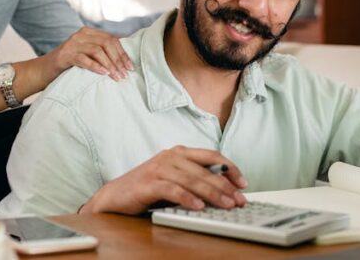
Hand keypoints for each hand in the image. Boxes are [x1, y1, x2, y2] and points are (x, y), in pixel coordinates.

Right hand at [46, 27, 132, 80]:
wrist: (42, 71)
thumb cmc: (69, 65)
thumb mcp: (86, 55)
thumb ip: (100, 52)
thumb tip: (124, 61)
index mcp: (88, 32)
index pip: (111, 40)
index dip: (123, 53)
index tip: (130, 67)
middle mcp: (81, 35)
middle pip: (107, 43)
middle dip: (118, 60)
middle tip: (124, 75)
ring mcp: (72, 44)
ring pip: (97, 51)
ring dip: (110, 65)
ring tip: (117, 77)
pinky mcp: (65, 55)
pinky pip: (84, 59)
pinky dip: (95, 66)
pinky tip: (103, 73)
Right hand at [80, 146, 248, 214]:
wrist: (115, 196)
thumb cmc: (148, 188)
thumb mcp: (175, 180)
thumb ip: (195, 180)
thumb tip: (224, 190)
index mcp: (179, 153)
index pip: (211, 155)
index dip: (230, 168)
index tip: (243, 183)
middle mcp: (170, 157)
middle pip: (205, 170)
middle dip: (225, 186)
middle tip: (239, 200)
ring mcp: (159, 168)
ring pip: (192, 180)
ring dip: (212, 194)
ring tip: (226, 205)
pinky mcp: (148, 183)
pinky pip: (172, 190)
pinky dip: (187, 198)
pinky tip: (198, 207)